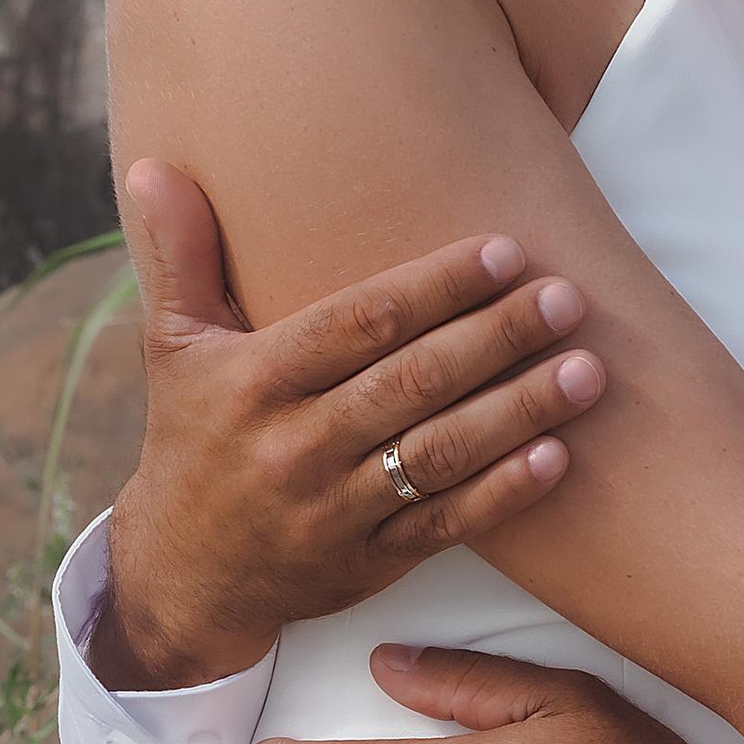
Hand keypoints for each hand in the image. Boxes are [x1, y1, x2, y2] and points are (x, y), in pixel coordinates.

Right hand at [94, 161, 609, 691]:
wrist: (179, 576)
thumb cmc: (190, 438)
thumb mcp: (172, 349)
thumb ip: (179, 257)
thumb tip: (154, 167)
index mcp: (254, 383)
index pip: (357, 324)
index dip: (433, 287)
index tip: (503, 249)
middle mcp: (294, 446)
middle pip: (411, 385)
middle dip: (496, 339)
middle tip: (567, 297)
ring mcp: (334, 512)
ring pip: (437, 456)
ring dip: (519, 412)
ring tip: (588, 370)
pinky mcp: (367, 565)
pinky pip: (443, 527)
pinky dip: (502, 496)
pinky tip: (558, 456)